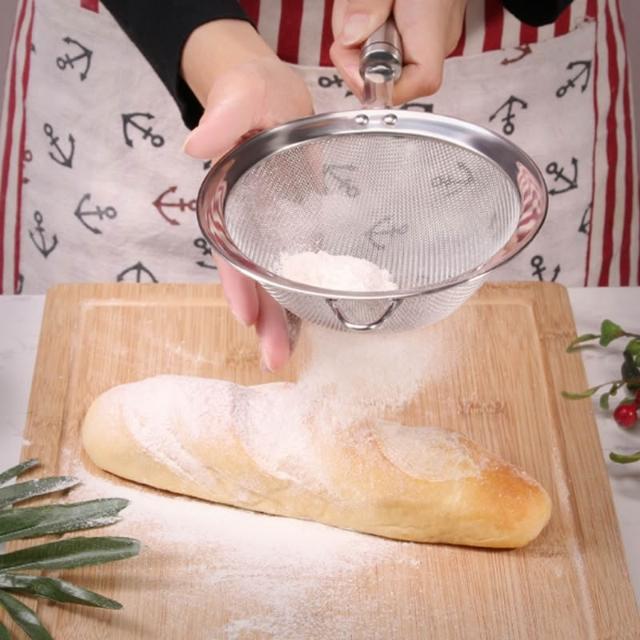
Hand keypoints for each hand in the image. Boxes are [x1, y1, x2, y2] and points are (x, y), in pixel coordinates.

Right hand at [182, 20, 312, 370]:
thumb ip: (223, 117)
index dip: (237, 283)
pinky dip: (304, 294)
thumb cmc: (252, 94)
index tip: (246, 317)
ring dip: (284, 318)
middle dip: (264, 320)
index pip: (230, 249)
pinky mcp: (299, 228)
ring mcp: (273, 230)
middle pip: (253, 278)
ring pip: (276, 280)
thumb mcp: (240, 96)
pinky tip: (315, 318)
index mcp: (230, 202)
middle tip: (275, 361)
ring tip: (289, 355)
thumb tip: (196, 146)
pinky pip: (300, 266)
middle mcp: (249, 224)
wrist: (276, 97)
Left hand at [330, 0, 466, 103]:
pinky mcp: (421, 29)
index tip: (352, 62)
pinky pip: (391, 42)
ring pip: (387, 58)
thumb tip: (351, 37)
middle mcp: (437, 36)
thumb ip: (368, 2)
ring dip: (361, 38)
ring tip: (360, 5)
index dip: (381, 84)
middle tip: (349, 23)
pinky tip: (371, 7)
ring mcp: (431, 34)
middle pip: (394, 75)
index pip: (418, 82)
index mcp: (432, 22)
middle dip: (359, 55)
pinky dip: (371, 28)